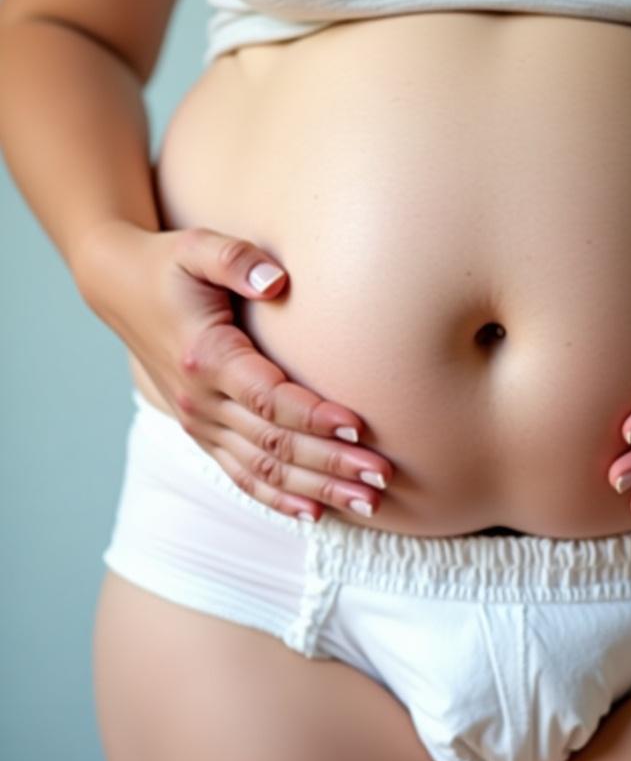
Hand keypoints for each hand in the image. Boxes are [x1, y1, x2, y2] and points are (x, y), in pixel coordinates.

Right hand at [73, 221, 392, 522]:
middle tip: (381, 475)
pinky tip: (316, 513)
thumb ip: (234, 259)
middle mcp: (202, 400)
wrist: (119, 288)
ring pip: (263, 470)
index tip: (358, 426)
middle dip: (331, 463)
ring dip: (317, 489)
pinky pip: (242, 476)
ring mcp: (200, 423)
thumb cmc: (169, 265)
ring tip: (369, 503)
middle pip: (274, 444)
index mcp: (206, 357)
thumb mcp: (196, 247)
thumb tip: (276, 280)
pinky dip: (278, 498)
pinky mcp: (203, 433)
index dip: (313, 416)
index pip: (267, 398)